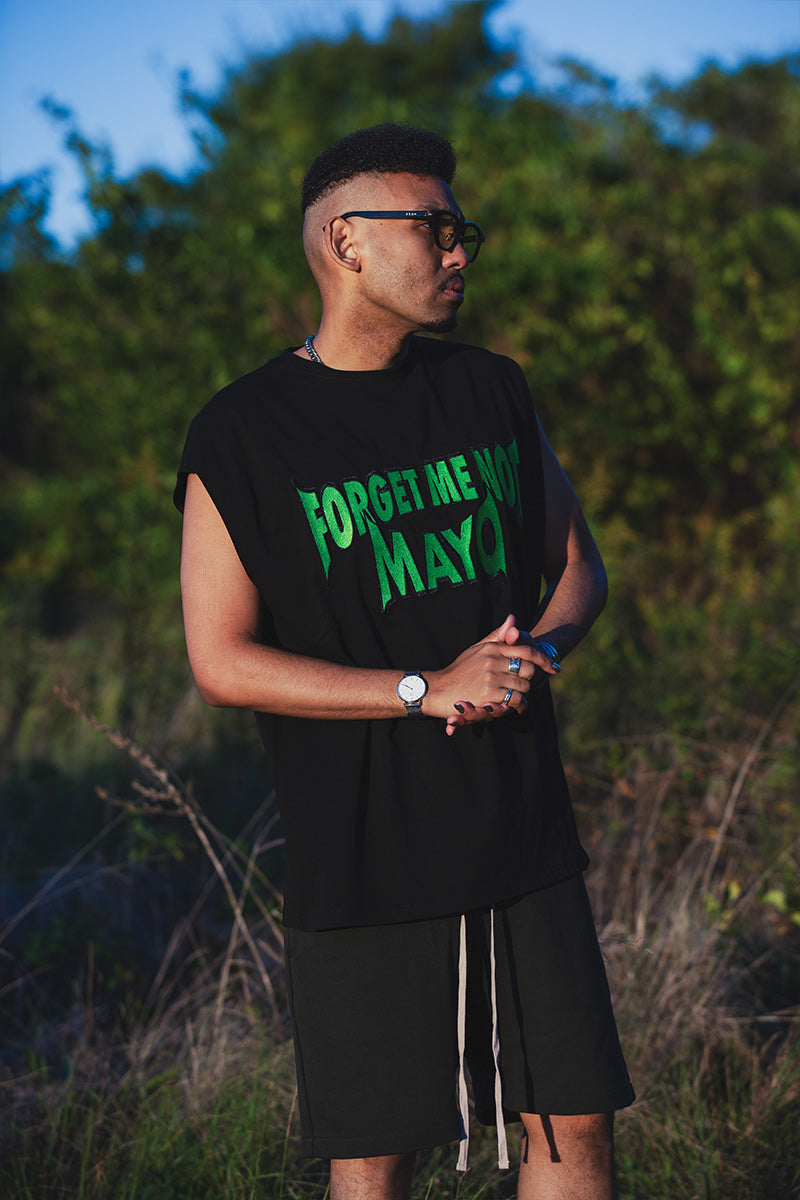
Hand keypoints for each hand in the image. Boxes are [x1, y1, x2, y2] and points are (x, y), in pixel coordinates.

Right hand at [441, 616, 560, 734]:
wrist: (439, 689)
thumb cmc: (459, 670)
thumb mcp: (477, 648)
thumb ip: (497, 636)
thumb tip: (513, 618)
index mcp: (492, 647)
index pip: (525, 650)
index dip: (543, 659)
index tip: (553, 668)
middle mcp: (492, 660)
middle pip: (528, 668)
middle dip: (530, 679)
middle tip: (525, 685)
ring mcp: (491, 677)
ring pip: (523, 684)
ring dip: (524, 694)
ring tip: (519, 699)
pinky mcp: (489, 694)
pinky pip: (515, 698)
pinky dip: (519, 705)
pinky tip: (517, 707)